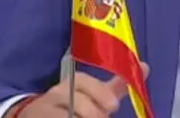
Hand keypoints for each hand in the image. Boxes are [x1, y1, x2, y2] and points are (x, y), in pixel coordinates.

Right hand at [12, 64, 148, 117]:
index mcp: (73, 83)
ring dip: (80, 117)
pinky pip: (57, 117)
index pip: (85, 82)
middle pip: (77, 102)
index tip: (113, 106)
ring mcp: (44, 109)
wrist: (35, 115)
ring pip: (66, 113)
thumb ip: (115, 87)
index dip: (100, 94)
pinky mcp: (38, 117)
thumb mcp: (92, 94)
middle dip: (94, 114)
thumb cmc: (72, 103)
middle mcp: (57, 93)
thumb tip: (145, 67)